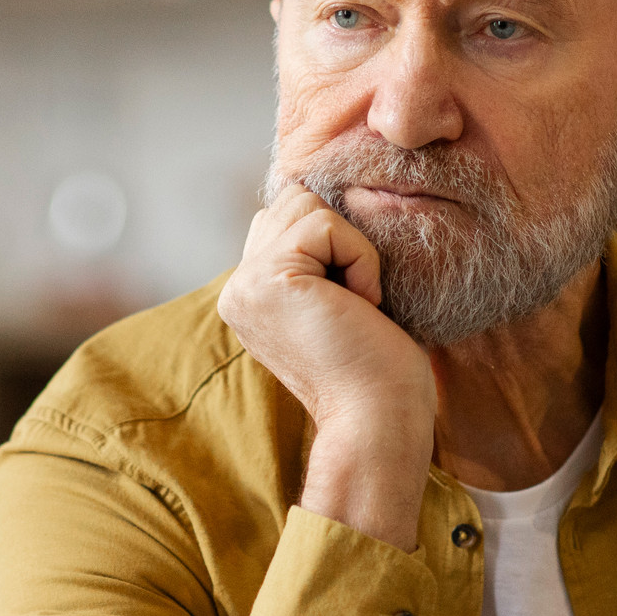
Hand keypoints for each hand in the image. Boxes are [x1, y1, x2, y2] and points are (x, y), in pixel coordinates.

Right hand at [218, 186, 435, 549]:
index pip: (286, 219)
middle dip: (340, 242)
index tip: (348, 308)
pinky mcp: (268, 279)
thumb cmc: (378, 369)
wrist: (379, 421)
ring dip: (351, 250)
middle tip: (352, 307)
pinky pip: (326, 224)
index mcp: (249, 296)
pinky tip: (361, 306)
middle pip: (292, 201)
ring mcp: (245, 284)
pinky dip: (360, 259)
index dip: (333, 246)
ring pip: (306, 205)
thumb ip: (311, 257)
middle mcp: (237, 289)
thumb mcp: (335, 301)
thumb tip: (309, 195)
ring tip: (354, 305)